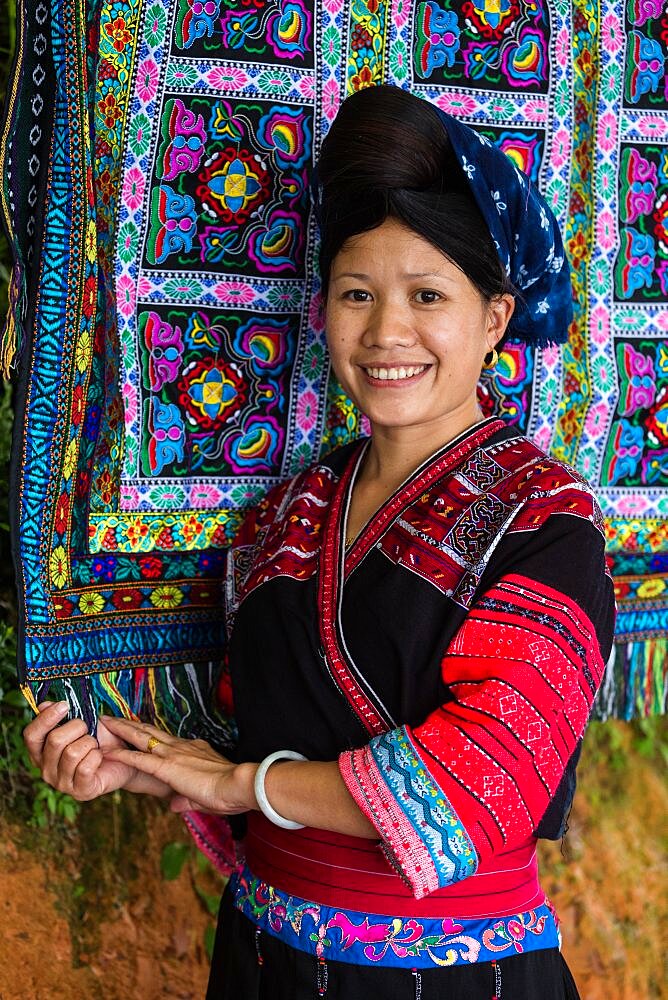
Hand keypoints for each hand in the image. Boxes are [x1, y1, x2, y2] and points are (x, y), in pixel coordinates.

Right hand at [24, 701, 170, 800]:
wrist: (125, 758)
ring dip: (89, 743)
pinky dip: (96, 756)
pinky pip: (85, 767)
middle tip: (88, 730)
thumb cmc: (101, 740)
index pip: (31, 735)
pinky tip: (99, 757)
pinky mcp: (80, 791)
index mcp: (42, 753)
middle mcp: (46, 770)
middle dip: (77, 728)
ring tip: (95, 746)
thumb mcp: (83, 723)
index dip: (45, 718)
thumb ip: (62, 716)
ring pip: (71, 753)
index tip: (64, 705)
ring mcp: (61, 784)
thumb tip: (44, 704)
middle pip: (54, 741)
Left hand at [101, 716, 257, 815]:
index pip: (168, 741)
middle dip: (131, 724)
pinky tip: (107, 752)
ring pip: (140, 737)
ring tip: (105, 722)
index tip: (141, 730)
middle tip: (115, 717)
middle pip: (150, 731)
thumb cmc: (231, 790)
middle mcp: (181, 747)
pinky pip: (137, 759)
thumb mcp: (207, 794)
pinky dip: (121, 754)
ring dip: (121, 730)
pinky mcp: (166, 767)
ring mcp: (172, 754)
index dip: (152, 735)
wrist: (238, 784)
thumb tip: (175, 806)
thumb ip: (188, 799)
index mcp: (194, 750)